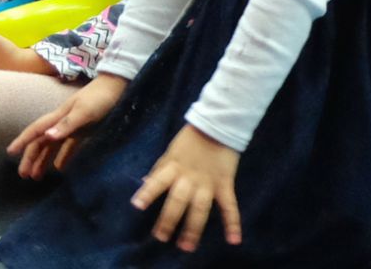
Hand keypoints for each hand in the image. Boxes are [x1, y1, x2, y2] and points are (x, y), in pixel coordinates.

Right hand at [10, 72, 127, 177]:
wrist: (118, 87)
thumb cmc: (100, 98)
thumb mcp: (84, 111)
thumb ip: (67, 125)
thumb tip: (47, 137)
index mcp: (58, 116)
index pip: (36, 130)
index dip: (23, 141)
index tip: (10, 153)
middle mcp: (62, 122)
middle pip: (41, 141)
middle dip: (31, 157)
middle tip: (24, 176)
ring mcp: (72, 127)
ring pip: (52, 145)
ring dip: (43, 160)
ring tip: (36, 177)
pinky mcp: (84, 131)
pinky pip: (69, 147)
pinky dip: (62, 157)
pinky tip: (60, 168)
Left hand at [132, 125, 242, 251]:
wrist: (219, 124)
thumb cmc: (191, 140)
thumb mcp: (171, 151)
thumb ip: (159, 169)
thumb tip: (143, 183)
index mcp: (174, 167)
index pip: (158, 180)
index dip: (148, 192)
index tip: (137, 206)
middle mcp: (190, 178)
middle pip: (178, 200)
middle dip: (169, 219)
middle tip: (161, 237)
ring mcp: (208, 183)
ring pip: (200, 208)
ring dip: (194, 228)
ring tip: (187, 246)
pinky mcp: (225, 185)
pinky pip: (229, 206)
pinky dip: (233, 223)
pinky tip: (233, 240)